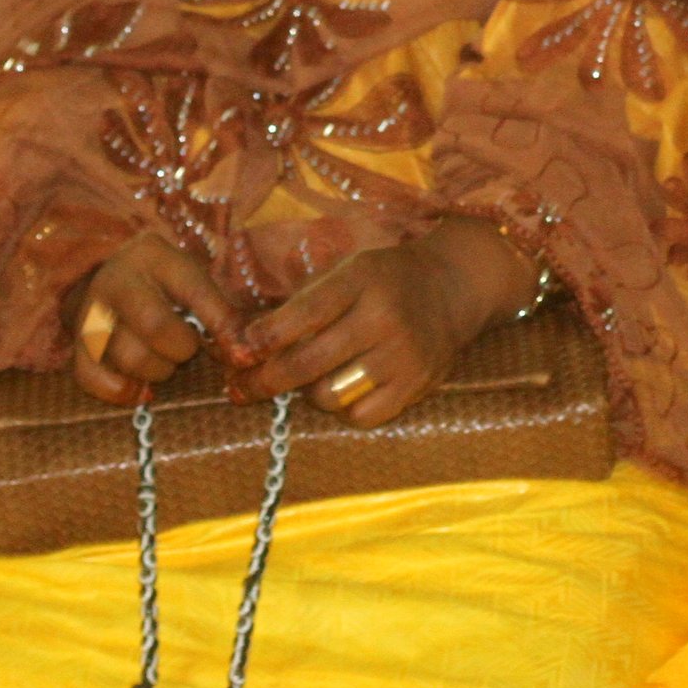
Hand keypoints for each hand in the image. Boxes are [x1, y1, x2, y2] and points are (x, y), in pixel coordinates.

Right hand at [64, 234, 245, 405]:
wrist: (110, 276)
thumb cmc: (163, 283)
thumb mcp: (194, 280)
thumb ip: (221, 312)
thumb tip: (243, 355)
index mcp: (153, 255)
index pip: (195, 291)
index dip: (222, 327)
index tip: (238, 352)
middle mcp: (115, 279)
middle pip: (156, 327)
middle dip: (182, 349)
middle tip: (187, 348)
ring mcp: (90, 312)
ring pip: (127, 357)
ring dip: (156, 371)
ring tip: (163, 361)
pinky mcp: (76, 344)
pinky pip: (91, 377)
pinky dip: (120, 390)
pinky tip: (140, 389)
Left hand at [229, 219, 534, 426]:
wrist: (449, 288)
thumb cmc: (380, 280)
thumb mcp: (343, 271)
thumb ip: (298, 304)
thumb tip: (242, 343)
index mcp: (361, 278)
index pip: (305, 312)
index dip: (266, 337)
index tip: (238, 351)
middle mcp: (383, 317)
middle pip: (310, 363)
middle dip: (266, 380)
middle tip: (240, 388)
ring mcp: (403, 355)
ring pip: (331, 395)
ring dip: (307, 393)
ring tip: (305, 380)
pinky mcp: (417, 385)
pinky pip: (361, 416)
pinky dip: (341, 409)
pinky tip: (340, 390)